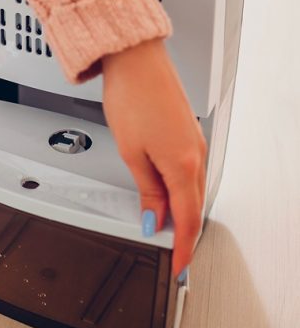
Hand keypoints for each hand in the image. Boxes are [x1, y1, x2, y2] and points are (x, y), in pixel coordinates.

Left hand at [102, 38, 206, 276]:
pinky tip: (169, 195)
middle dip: (184, 234)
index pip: (186, 220)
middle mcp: (195, 155)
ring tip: (167, 231)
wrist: (136, 59)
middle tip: (174, 256)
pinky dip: (181, 191)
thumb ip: (146, 190)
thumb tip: (154, 220)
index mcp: (182, 165)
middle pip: (192, 207)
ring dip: (182, 212)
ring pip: (192, 190)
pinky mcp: (187, 134)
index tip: (179, 268)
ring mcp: (194, 143)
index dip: (183, 249)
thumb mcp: (131, 152)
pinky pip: (189, 172)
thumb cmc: (131, 97)